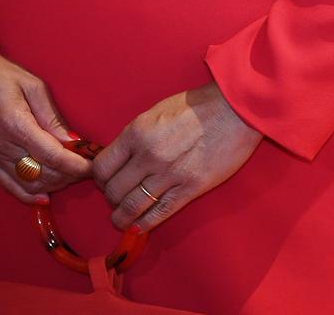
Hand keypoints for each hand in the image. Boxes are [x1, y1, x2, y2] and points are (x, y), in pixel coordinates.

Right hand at [0, 50, 91, 203]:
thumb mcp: (31, 84)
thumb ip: (51, 116)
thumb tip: (72, 141)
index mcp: (15, 123)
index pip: (52, 155)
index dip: (76, 165)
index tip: (91, 165)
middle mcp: (2, 145)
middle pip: (43, 174)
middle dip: (68, 175)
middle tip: (84, 166)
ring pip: (29, 184)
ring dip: (53, 184)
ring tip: (69, 174)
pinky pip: (9, 186)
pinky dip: (29, 195)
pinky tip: (45, 195)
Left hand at [92, 81, 261, 231]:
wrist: (233, 109)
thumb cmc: (195, 105)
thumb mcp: (155, 112)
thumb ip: (136, 135)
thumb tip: (121, 156)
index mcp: (137, 132)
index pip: (102, 166)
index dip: (100, 178)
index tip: (105, 180)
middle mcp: (148, 155)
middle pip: (114, 190)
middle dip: (110, 198)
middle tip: (115, 199)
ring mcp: (168, 174)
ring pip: (132, 207)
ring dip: (122, 217)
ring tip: (121, 219)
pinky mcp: (189, 189)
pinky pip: (159, 213)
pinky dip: (144, 224)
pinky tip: (139, 227)